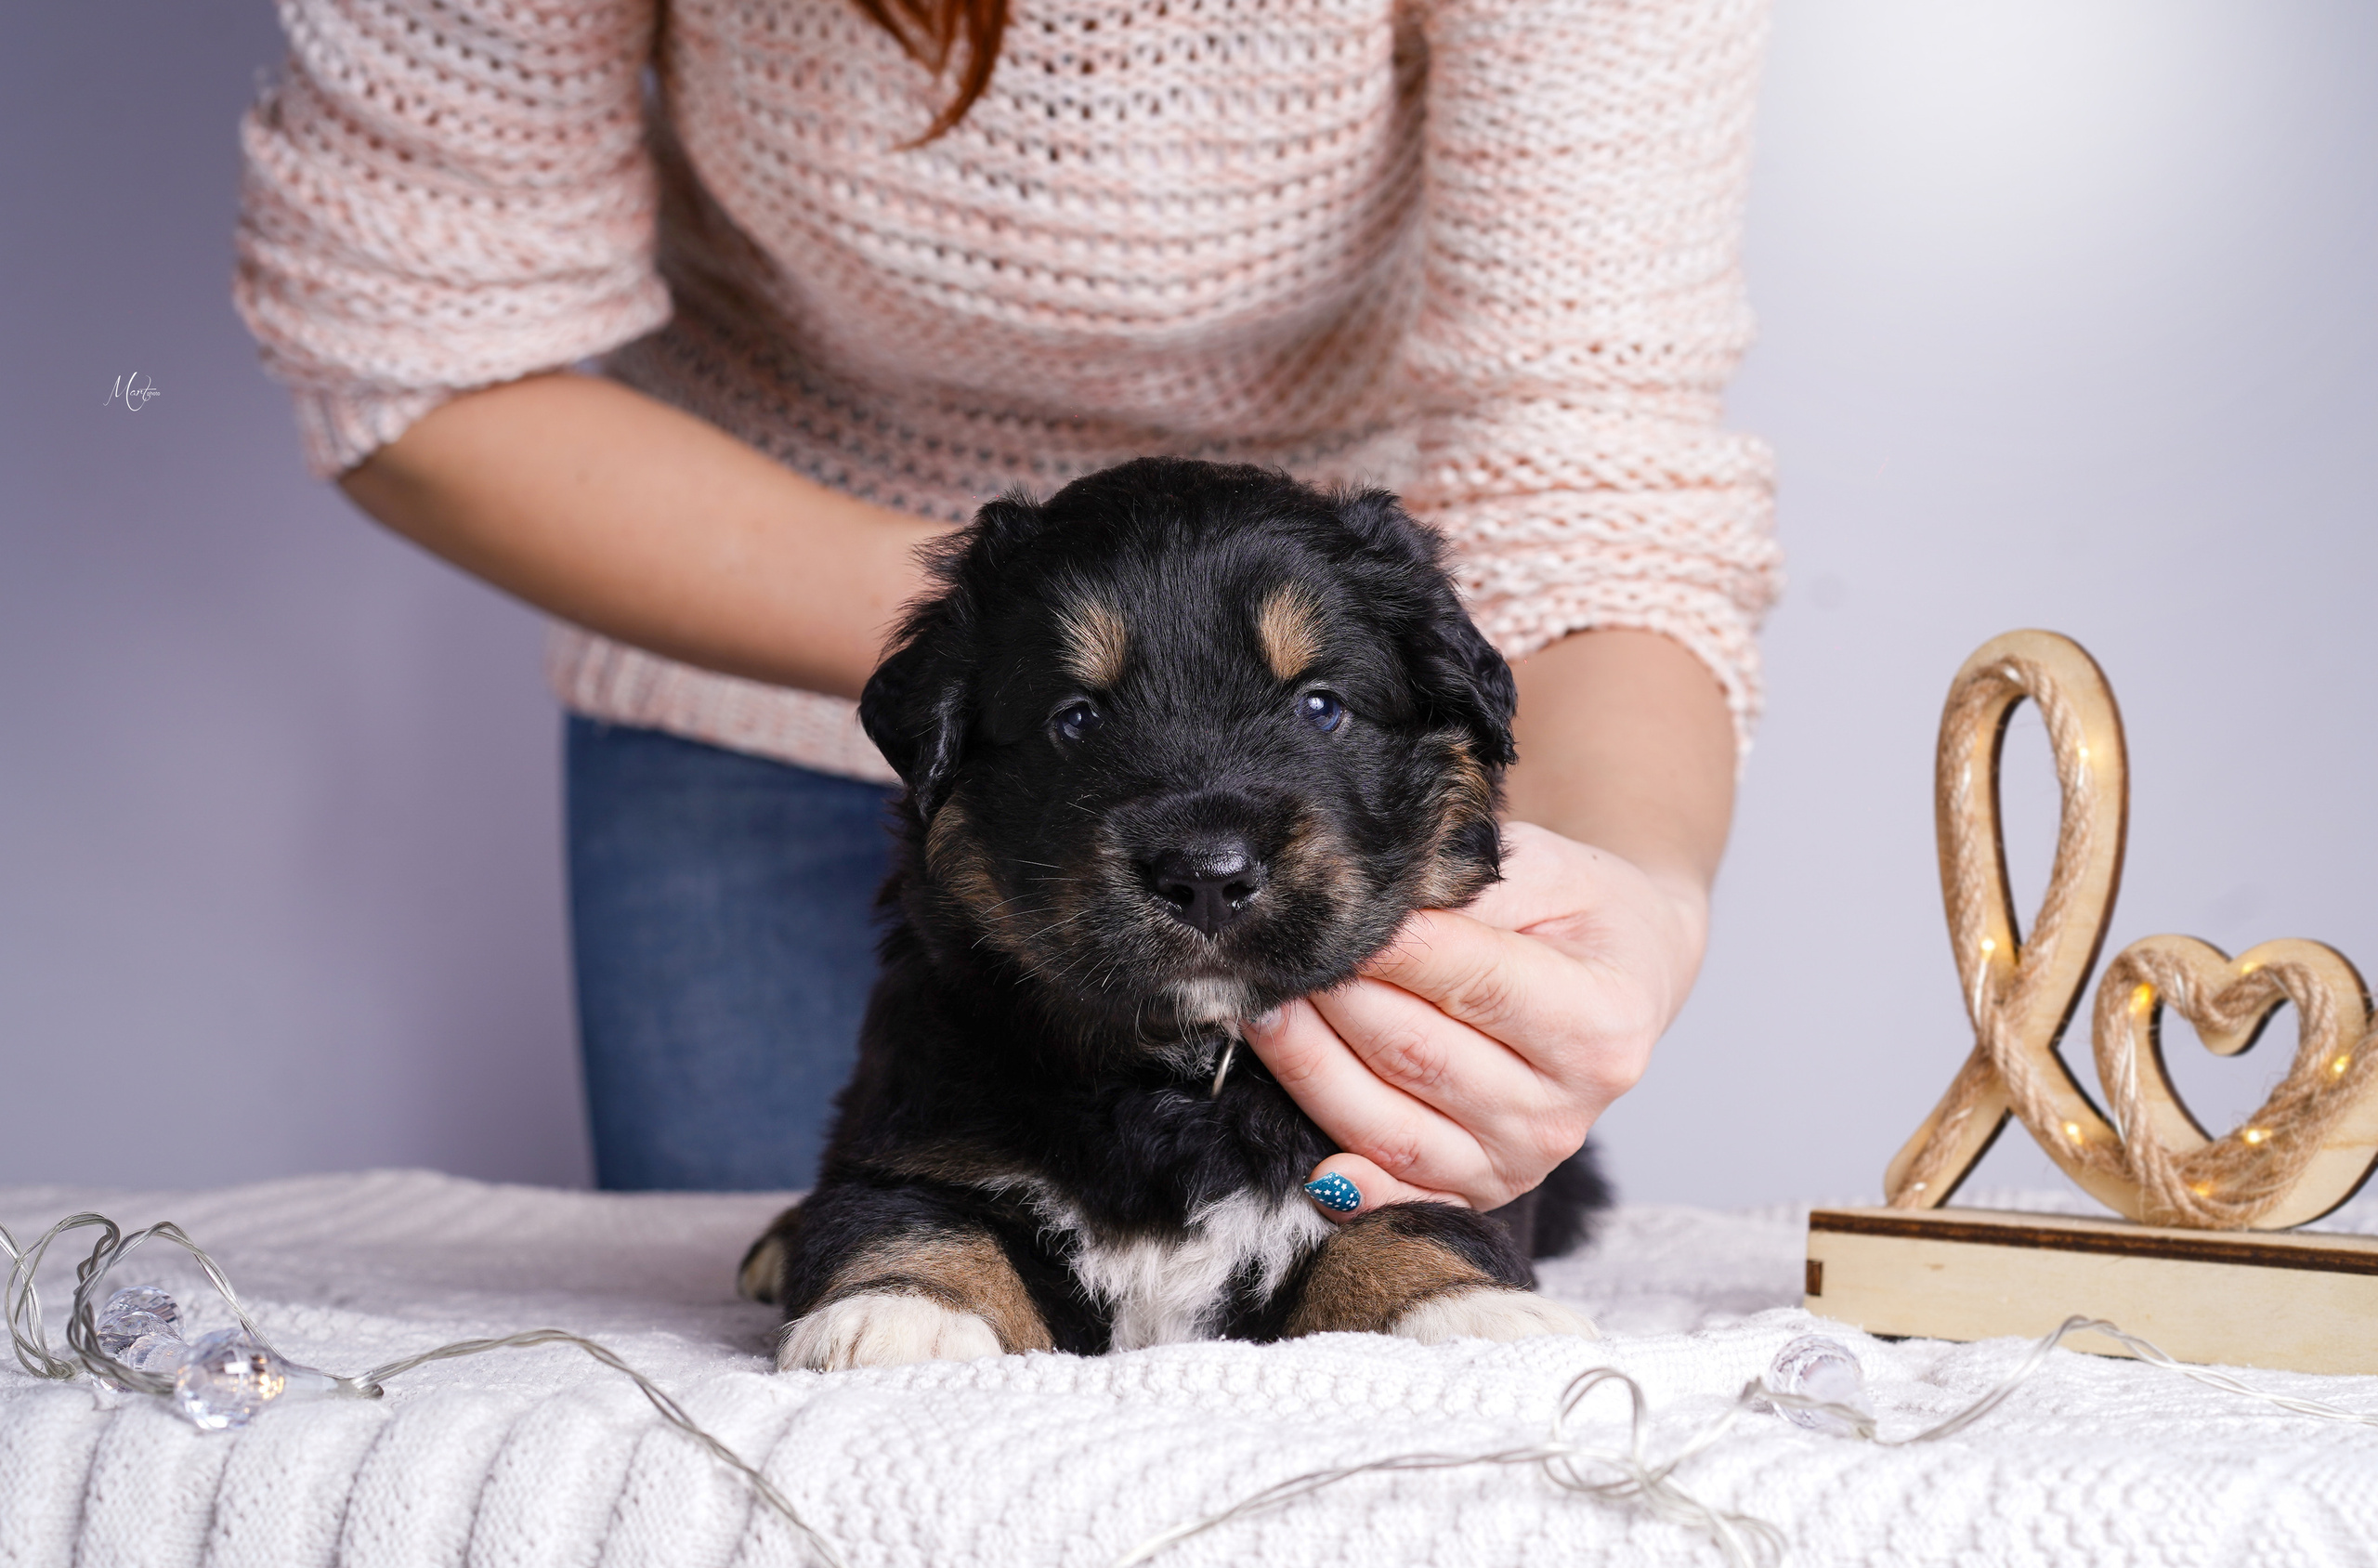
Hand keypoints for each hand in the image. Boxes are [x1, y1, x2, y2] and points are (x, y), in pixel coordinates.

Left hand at [1244, 820, 1708, 1218]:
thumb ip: (1465, 889)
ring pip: (1387, 1121)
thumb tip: (1365, 901)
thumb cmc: (1577, 912)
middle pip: (1413, 1052)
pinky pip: (1400, 1187)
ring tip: (1253, 1007)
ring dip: (1307, 1065)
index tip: (1314, 909)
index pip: (1467, 980)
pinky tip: (1308, 1163)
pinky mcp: (1480, 1188)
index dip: (1382, 946)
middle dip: (1326, 997)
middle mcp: (1564, 1109)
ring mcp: (1520, 1159)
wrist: (1622, 973)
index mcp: (1599, 1022)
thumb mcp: (1546, 869)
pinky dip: (1350, 1182)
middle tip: (1258, 951)